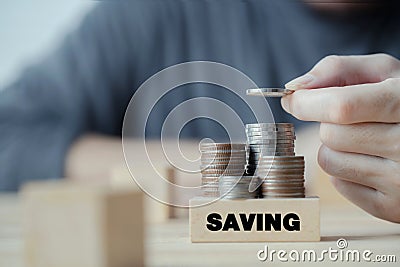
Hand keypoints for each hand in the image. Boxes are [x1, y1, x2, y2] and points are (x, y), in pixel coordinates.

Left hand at [281, 54, 399, 222]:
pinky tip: (369, 160)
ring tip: (363, 139)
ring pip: (328, 160)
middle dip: (329, 123)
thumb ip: (338, 70)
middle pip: (330, 135)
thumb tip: (295, 88)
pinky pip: (338, 183)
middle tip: (354, 119)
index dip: (307, 103)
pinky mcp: (390, 207)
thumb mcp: (383, 73)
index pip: (340, 107)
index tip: (295, 100)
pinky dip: (343, 170)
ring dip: (334, 147)